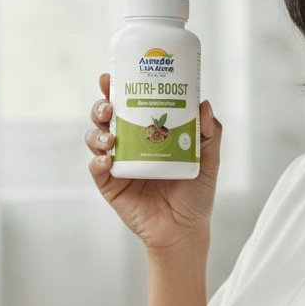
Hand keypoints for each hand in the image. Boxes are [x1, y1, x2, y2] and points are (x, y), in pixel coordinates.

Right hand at [86, 72, 220, 249]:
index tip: (110, 76)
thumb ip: (208, 132)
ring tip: (110, 136)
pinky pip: (97, 169)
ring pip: (95, 140)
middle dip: (101, 106)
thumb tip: (203, 103)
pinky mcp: (110, 185)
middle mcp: (128, 144)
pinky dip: (98, 161)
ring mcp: (117, 164)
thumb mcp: (208, 159)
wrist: (185, 229)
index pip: (128, 104)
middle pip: (105, 118)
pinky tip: (108, 159)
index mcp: (147, 132)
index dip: (116, 88)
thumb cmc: (196, 192)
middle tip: (109, 106)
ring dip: (97, 133)